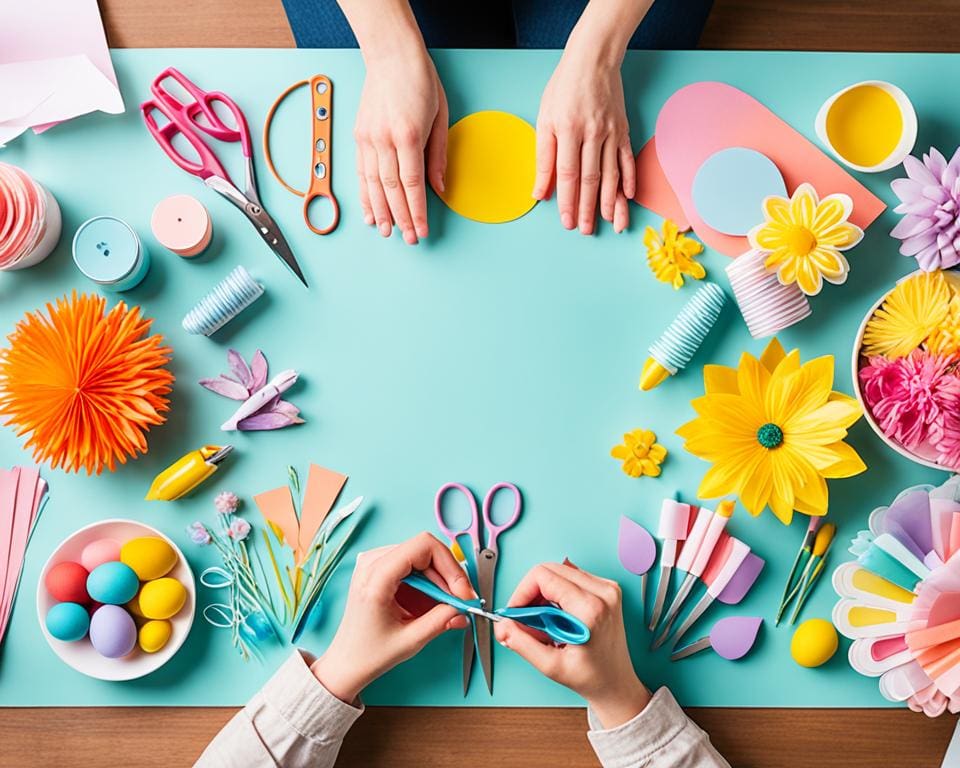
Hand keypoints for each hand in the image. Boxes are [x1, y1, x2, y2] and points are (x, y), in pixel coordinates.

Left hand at [310, 532, 472, 701]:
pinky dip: (428, 580)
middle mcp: (371, 563)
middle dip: (449, 575)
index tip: (462, 591)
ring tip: (446, 605)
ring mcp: (373, 562)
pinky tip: (430, 602)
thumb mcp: (410, 640)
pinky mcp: (379, 567)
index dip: (450, 566)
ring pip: (421, 555)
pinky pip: (413, 563)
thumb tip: (464, 608)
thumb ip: (441, 620)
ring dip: (440, 579)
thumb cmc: (369, 653)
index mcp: (375, 579)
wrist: (347, 661)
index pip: (423, 546)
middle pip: (425, 549)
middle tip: (462, 600)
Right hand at [353, 47, 447, 244]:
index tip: (421, 230)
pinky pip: (361, 173)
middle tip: (408, 239)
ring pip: (373, 185)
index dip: (417, 212)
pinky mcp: (359, 137)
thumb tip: (439, 187)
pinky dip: (364, 195)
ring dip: (380, 212)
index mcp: (408, 135)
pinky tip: (368, 212)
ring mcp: (368, 139)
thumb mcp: (440, 116)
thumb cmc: (420, 81)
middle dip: (400, 218)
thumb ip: (438, 155)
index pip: (412, 184)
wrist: (391, 55)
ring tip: (386, 232)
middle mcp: (384, 139)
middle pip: (392, 190)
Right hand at [494, 560, 649, 727]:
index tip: (515, 611)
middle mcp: (602, 592)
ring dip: (543, 592)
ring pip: (559, 571)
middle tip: (525, 617)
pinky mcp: (606, 589)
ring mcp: (607, 588)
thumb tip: (503, 626)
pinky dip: (556, 592)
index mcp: (590, 608)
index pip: (543, 576)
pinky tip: (556, 614)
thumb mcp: (551, 666)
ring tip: (543, 620)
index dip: (522, 592)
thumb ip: (522, 643)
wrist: (616, 683)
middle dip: (530, 592)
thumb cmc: (592, 677)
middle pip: (550, 569)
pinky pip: (571, 576)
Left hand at [534, 45, 633, 234]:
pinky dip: (630, 179)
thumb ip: (543, 157)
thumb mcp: (544, 119)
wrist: (593, 59)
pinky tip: (629, 197)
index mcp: (568, 130)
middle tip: (586, 230)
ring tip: (610, 223)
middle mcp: (592, 133)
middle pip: (590, 178)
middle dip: (589, 208)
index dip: (567, 201)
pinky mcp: (623, 129)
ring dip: (611, 201)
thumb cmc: (564, 89)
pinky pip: (627, 158)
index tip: (567, 222)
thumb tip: (539, 191)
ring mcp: (610, 132)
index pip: (567, 174)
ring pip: (612, 173)